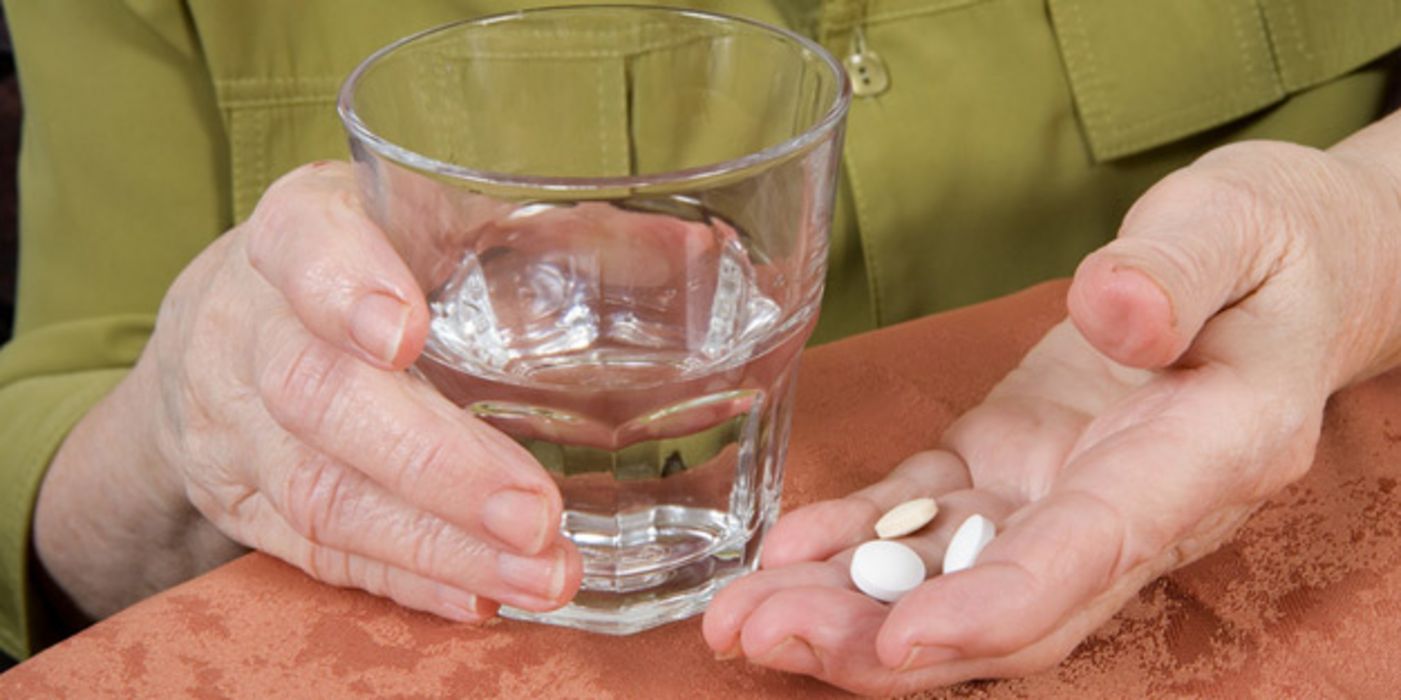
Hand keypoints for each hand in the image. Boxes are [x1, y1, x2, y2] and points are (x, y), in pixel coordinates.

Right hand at [35, 161, 581, 621]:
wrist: (231, 324)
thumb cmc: (369, 262)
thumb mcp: (431, 219)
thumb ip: (546, 235)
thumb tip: (696, 252)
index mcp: (301, 228)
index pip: (302, 244)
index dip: (344, 287)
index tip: (402, 331)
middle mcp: (250, 326)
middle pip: (320, 396)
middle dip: (434, 463)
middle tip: (536, 513)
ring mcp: (232, 423)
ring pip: (323, 491)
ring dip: (439, 544)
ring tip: (543, 576)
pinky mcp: (241, 501)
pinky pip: (317, 551)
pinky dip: (406, 576)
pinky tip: (481, 595)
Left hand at [702, 137, 1400, 694]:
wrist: (1272, 269)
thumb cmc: (1266, 242)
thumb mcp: (1237, 226)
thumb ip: (1179, 271)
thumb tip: (1116, 313)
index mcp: (1202, 456)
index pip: (1091, 555)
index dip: (996, 609)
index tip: (900, 641)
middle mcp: (1128, 505)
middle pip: (1001, 605)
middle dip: (879, 640)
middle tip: (760, 636)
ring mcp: (1060, 492)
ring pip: (949, 575)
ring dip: (843, 605)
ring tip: (738, 618)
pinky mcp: (1011, 461)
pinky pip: (926, 512)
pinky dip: (853, 537)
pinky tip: (784, 551)